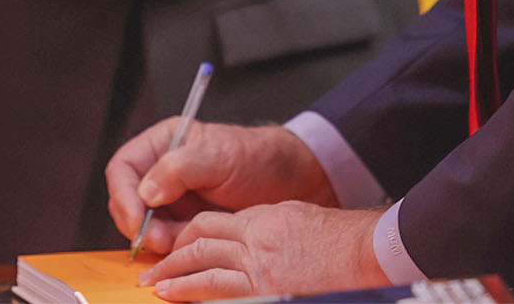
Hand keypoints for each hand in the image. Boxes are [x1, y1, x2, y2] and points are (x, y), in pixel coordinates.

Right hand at [106, 120, 336, 255]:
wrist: (291, 182)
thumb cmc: (258, 158)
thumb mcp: (220, 156)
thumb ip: (179, 168)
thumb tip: (146, 190)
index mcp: (164, 143)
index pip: (124, 167)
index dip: (124, 194)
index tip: (137, 218)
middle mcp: (162, 169)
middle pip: (127, 199)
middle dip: (138, 223)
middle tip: (159, 240)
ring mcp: (173, 197)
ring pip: (144, 224)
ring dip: (155, 238)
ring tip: (177, 243)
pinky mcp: (186, 221)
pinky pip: (166, 238)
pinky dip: (171, 246)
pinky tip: (187, 246)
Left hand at [138, 203, 387, 300]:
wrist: (361, 252)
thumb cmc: (337, 238)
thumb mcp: (295, 217)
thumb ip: (267, 224)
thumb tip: (248, 233)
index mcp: (260, 220)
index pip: (211, 224)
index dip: (188, 234)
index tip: (177, 244)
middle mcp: (254, 241)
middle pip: (200, 242)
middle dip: (173, 255)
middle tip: (152, 268)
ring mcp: (257, 267)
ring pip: (204, 266)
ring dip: (175, 275)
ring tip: (157, 285)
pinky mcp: (264, 289)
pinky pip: (222, 290)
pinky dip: (197, 293)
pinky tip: (181, 296)